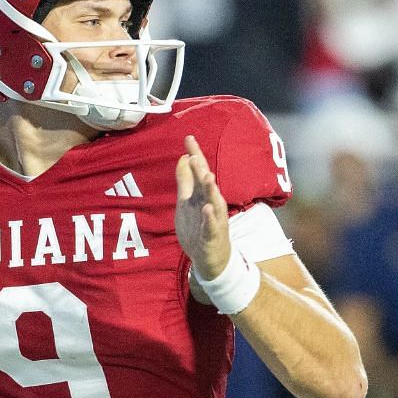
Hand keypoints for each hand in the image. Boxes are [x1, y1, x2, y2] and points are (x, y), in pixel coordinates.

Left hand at [174, 136, 229, 278]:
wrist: (210, 259)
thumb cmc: (199, 227)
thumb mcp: (187, 201)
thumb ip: (186, 180)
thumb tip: (184, 157)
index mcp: (203, 195)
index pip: (200, 171)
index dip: (195, 155)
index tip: (189, 138)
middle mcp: (211, 204)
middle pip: (207, 184)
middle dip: (202, 169)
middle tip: (194, 154)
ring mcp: (213, 220)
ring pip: (213, 202)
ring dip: (210, 189)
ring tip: (206, 176)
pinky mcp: (212, 236)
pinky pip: (211, 226)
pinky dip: (209, 217)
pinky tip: (206, 208)